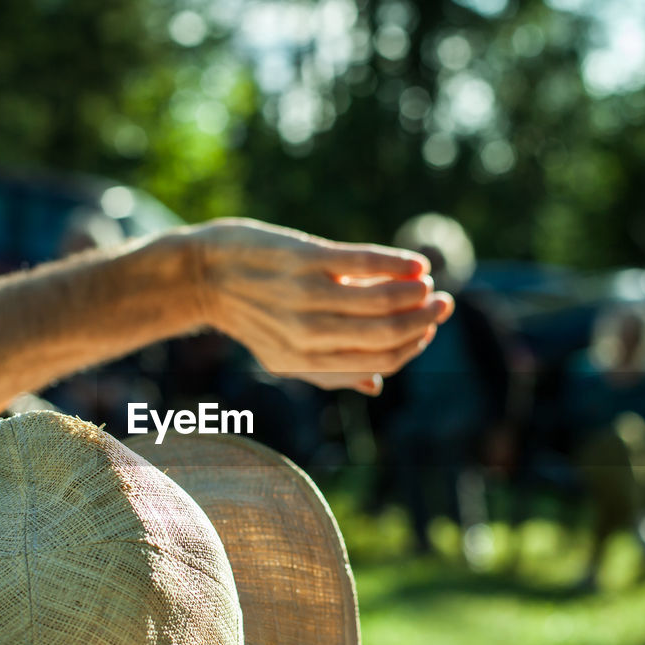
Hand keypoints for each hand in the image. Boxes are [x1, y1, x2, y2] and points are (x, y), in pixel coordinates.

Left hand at [190, 218, 453, 394]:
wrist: (203, 271)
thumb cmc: (251, 312)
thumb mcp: (281, 353)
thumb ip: (328, 370)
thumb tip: (376, 386)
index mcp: (304, 362)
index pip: (377, 362)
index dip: (411, 347)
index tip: (427, 328)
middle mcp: (305, 334)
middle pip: (384, 335)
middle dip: (422, 321)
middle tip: (442, 304)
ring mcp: (304, 295)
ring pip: (380, 302)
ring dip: (415, 294)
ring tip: (429, 284)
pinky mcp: (304, 258)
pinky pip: (364, 263)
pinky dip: (397, 264)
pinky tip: (417, 263)